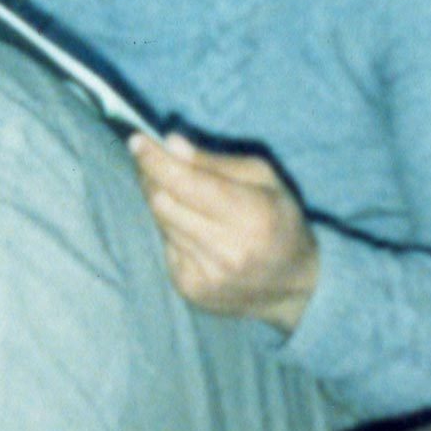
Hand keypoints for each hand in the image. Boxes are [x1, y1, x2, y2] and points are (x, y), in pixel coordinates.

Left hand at [129, 131, 318, 331]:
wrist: (294, 285)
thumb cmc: (279, 219)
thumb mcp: (263, 178)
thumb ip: (214, 162)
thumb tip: (171, 145)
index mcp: (252, 214)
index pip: (188, 183)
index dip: (156, 161)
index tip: (136, 140)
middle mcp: (227, 249)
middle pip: (164, 203)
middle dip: (151, 177)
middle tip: (151, 161)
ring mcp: (206, 274)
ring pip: (161, 224)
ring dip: (162, 202)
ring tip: (180, 195)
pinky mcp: (191, 289)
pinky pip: (166, 246)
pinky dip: (172, 230)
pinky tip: (192, 229)